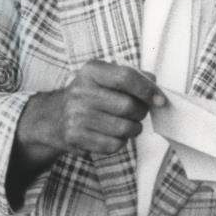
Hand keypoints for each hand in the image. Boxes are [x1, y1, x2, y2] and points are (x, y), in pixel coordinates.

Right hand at [14, 60, 164, 170]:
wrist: (54, 117)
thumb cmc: (90, 95)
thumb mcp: (105, 77)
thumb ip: (132, 76)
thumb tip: (154, 83)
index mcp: (91, 71)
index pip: (125, 77)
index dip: (147, 90)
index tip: (160, 100)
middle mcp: (80, 91)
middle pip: (128, 106)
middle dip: (141, 112)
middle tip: (138, 112)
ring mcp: (75, 115)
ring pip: (124, 128)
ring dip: (133, 129)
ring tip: (126, 124)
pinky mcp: (74, 137)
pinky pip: (113, 145)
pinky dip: (120, 142)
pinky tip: (112, 134)